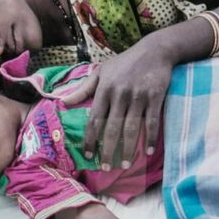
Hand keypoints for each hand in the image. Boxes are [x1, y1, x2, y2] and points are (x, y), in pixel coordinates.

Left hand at [60, 44, 175, 169]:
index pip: (94, 119)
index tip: (88, 156)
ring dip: (128, 149)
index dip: (90, 139)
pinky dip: (150, 138)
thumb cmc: (126, 62)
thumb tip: (63, 102)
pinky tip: (148, 151)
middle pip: (112, 127)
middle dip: (107, 150)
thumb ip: (84, 88)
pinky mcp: (155, 97)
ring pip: (131, 128)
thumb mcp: (102, 71)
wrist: (155, 50)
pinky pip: (152, 122)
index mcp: (104, 89)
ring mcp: (138, 96)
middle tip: (105, 168)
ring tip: (124, 165)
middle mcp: (120, 94)